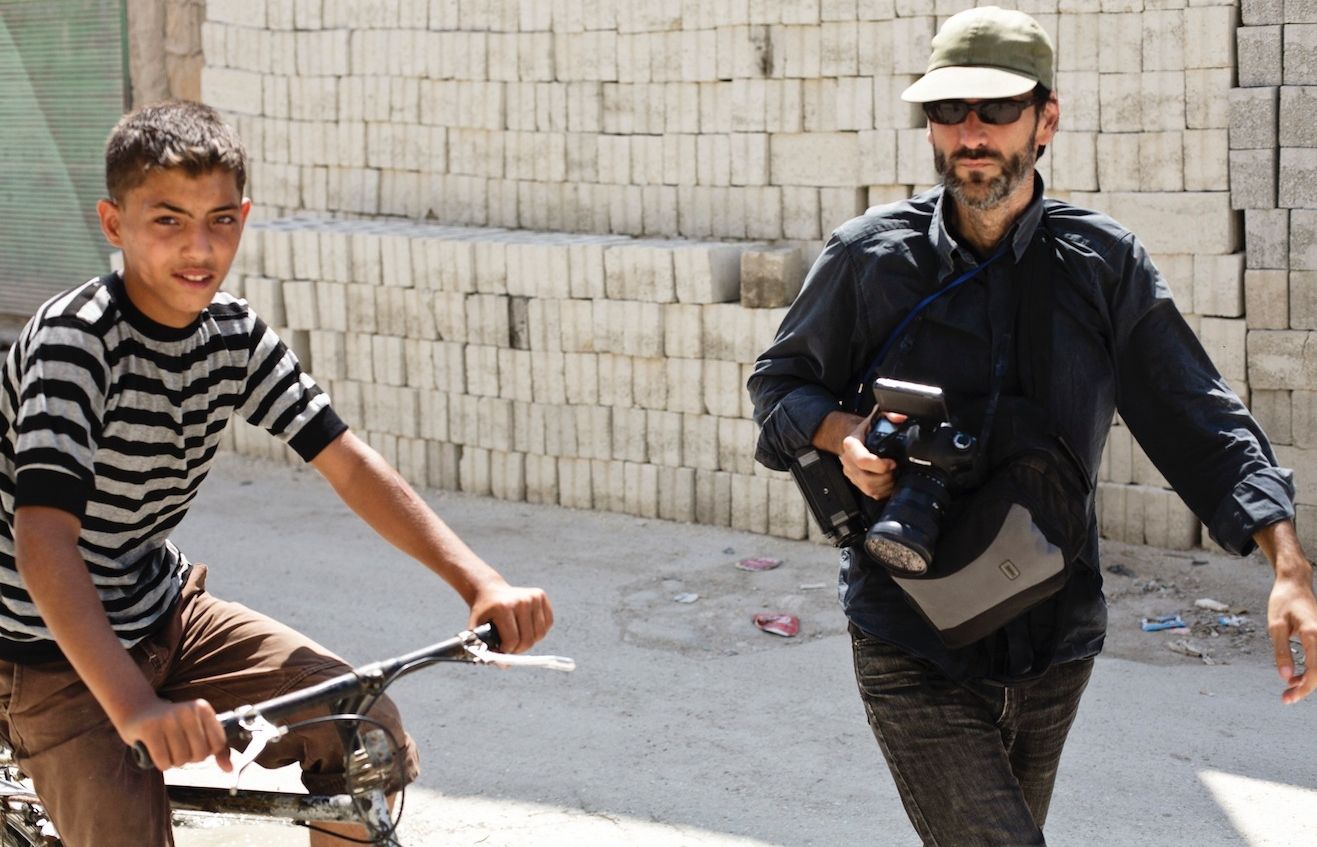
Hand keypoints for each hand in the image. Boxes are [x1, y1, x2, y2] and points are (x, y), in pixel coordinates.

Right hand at [119, 697, 230, 770]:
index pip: (218, 743)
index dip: (207, 751)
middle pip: (200, 754)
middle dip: (189, 758)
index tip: (195, 745)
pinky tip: (157, 753)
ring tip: (168, 748)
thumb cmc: (172, 724)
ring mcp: (167, 718)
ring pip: (181, 759)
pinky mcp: (149, 729)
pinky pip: (164, 761)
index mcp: (202, 708)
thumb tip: (229, 769)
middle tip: (179, 749)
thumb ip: (217, 748)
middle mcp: (187, 710)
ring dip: (174, 762)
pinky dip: (162, 764)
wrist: (138, 710)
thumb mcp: (198, 728)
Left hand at [469, 583, 553, 653]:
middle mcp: (521, 600)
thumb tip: (505, 666)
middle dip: (519, 649)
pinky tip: (527, 628)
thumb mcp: (477, 629)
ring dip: (529, 641)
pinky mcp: (541, 596)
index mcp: (504, 607)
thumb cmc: (484, 613)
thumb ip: (486, 649)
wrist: (490, 591)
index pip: (512, 640)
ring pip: (540, 634)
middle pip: (528, 639)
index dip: (507, 650)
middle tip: (510, 646)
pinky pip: (547, 624)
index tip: (501, 648)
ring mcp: (533, 596)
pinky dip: (538, 631)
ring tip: (518, 638)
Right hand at [839, 411, 902, 499]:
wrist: (853, 437)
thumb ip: (889, 414)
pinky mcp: (856, 482)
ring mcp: (851, 474)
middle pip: (867, 479)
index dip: (881, 465)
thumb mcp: (876, 416)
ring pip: (869, 489)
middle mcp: (848, 461)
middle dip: (886, 477)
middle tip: (896, 470)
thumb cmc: (866, 429)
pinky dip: (883, 491)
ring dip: (885, 485)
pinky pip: (870, 493)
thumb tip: (901, 417)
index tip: (893, 462)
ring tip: (894, 476)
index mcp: (851, 445)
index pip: (863, 460)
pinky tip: (889, 481)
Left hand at [1267, 566, 1316, 704]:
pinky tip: (1295, 676)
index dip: (1304, 688)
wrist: (1295, 584)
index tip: (1288, 698)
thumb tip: (1285, 677)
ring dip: (1308, 681)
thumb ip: (1281, 651)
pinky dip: (1310, 671)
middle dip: (1305, 688)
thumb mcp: (1275, 626)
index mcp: (1313, 634)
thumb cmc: (1283, 602)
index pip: (1315, 670)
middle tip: (1286, 698)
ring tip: (1289, 687)